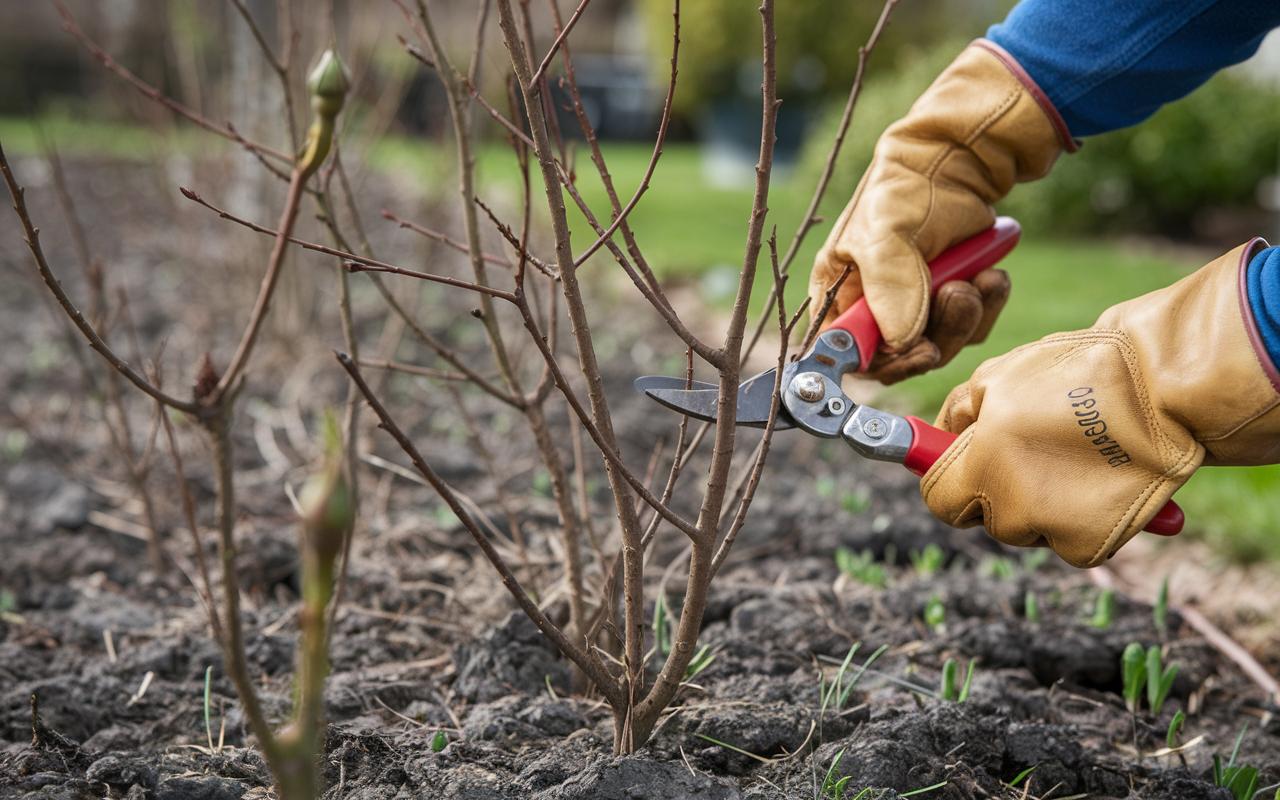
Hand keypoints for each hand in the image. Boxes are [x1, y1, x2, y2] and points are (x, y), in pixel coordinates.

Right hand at [810, 40, 1071, 382]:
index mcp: (839, 293)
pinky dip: (987, 305)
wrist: (961, 160)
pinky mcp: (950, 301)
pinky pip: (971, 328)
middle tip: (957, 295)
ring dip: (966, 317)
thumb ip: (888, 287)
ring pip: (941, 346)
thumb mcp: (886, 233)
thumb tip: (900, 342)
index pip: (847, 351)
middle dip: (936, 335)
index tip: (917, 348)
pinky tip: (991, 274)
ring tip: (977, 277)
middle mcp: (873, 307)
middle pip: (899, 358)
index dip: (880, 361)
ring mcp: (915, 307)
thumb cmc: (906, 189)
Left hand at [920, 240, 1279, 566]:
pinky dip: (1080, 517)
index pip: (939, 499)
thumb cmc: (1078, 371)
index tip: (962, 465)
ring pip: (1029, 528)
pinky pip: (1068, 539)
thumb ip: (957, 414)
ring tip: (1075, 455)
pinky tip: (1101, 478)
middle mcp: (1011, 508)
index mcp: (980, 465)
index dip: (948, 480)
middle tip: (1035, 450)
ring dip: (1041, 504)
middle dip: (1000, 490)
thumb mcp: (999, 376)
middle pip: (987, 517)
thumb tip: (937, 439)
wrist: (1165, 389)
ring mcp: (1051, 531)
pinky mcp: (1089, 546)